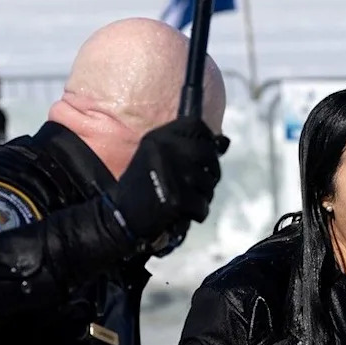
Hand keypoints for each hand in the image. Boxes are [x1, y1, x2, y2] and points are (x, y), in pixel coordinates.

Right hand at [110, 116, 221, 240]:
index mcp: (158, 137)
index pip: (196, 125)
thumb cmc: (141, 189)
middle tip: (201, 183)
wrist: (121, 218)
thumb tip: (224, 142)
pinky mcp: (176, 198)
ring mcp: (172, 174)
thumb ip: (184, 148)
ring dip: (203, 195)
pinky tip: (183, 214)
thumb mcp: (155, 158)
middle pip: (208, 153)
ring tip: (187, 201)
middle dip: (211, 171)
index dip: (207, 140)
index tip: (206, 155)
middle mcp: (166, 150)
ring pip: (208, 182)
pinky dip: (197, 213)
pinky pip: (202, 205)